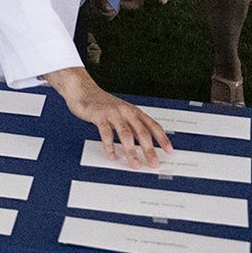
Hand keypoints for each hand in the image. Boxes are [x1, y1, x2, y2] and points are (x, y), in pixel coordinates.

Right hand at [47, 67, 172, 167]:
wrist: (82, 89)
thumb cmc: (102, 103)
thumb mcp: (121, 112)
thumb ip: (132, 126)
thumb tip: (144, 145)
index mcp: (133, 111)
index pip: (152, 125)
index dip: (162, 138)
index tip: (169, 151)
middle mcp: (126, 111)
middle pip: (142, 132)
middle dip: (149, 149)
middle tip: (153, 163)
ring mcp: (113, 113)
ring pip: (126, 134)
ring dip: (131, 151)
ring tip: (135, 163)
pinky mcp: (99, 116)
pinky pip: (106, 133)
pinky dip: (110, 146)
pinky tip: (112, 155)